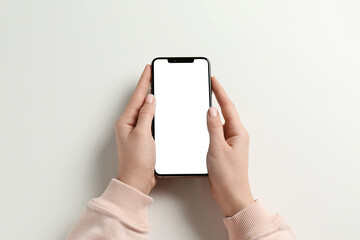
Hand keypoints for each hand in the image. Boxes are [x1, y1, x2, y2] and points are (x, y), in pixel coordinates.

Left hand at [115, 65, 155, 194]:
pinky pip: (147, 119)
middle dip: (145, 86)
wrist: (137, 180)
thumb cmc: (137, 162)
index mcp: (125, 121)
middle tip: (150, 73)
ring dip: (148, 97)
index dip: (144, 82)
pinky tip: (156, 108)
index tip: (148, 69)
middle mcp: (128, 124)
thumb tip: (150, 99)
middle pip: (138, 101)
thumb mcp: (142, 135)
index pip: (137, 97)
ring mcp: (135, 130)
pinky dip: (153, 111)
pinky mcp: (142, 137)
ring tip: (153, 85)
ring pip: (143, 109)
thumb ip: (146, 115)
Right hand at [206, 76, 254, 216]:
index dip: (220, 92)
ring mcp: (230, 142)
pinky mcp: (224, 149)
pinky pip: (217, 132)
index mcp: (238, 132)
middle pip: (226, 111)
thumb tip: (211, 110)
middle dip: (217, 98)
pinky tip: (204, 123)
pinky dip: (210, 125)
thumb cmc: (228, 176)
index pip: (227, 106)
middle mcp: (236, 135)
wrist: (231, 195)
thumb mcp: (217, 148)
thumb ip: (214, 127)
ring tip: (205, 100)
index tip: (214, 81)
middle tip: (209, 86)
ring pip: (221, 122)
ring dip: (213, 112)